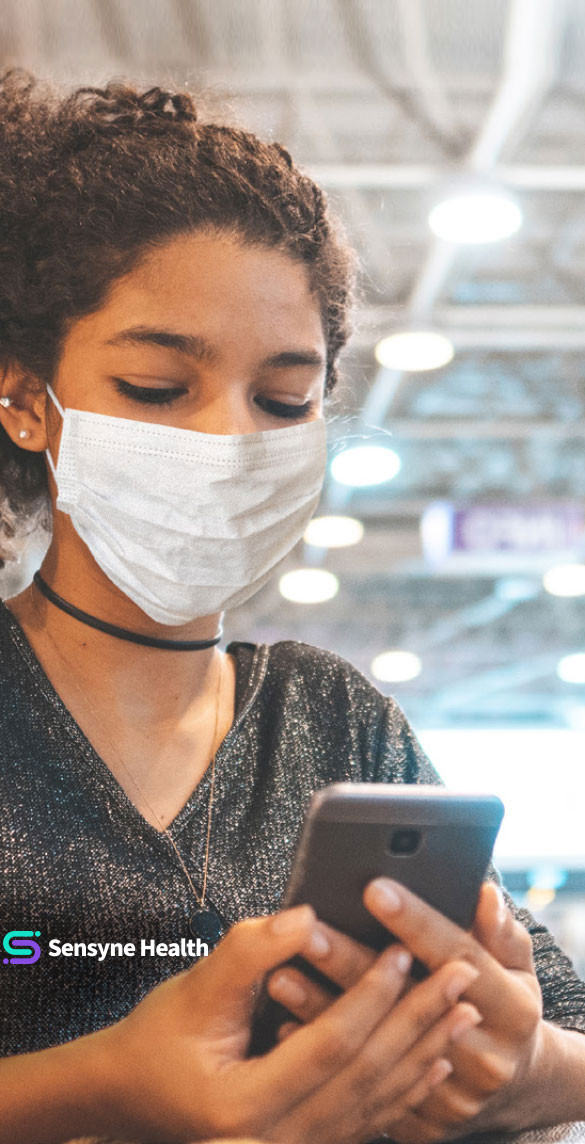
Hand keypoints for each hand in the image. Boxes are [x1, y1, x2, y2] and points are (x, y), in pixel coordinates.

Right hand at [87, 904, 479, 1143]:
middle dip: (418, 1022)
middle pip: (364, 1077)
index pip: (331, 1045)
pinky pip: (364, 1121)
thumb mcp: (194, 989)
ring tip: (463, 1013)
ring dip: (423, 1054)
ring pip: (373, 1103)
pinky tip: (433, 1061)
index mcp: (245, 1107)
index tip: (406, 952)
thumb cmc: (156, 1040)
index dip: (371, 996)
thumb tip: (307, 916)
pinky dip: (404, 1090)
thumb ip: (250, 951)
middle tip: (461, 976)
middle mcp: (272, 1142)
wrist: (129, 1097)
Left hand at [267, 882, 543, 1141]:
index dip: (415, 920)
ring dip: (324, 1010)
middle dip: (351, 964)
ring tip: (281, 977)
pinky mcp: (424, 1123)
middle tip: (308, 932)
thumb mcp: (515, 962)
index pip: (456, 952)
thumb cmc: (507, 1002)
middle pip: (406, 1002)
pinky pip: (362, 1091)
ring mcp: (454, 1099)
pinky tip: (286, 1029)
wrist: (516, 1078)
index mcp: (512, 1009)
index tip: (375, 889)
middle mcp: (486, 1058)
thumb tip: (484, 894)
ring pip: (375, 1050)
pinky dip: (322, 1058)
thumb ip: (499, 929)